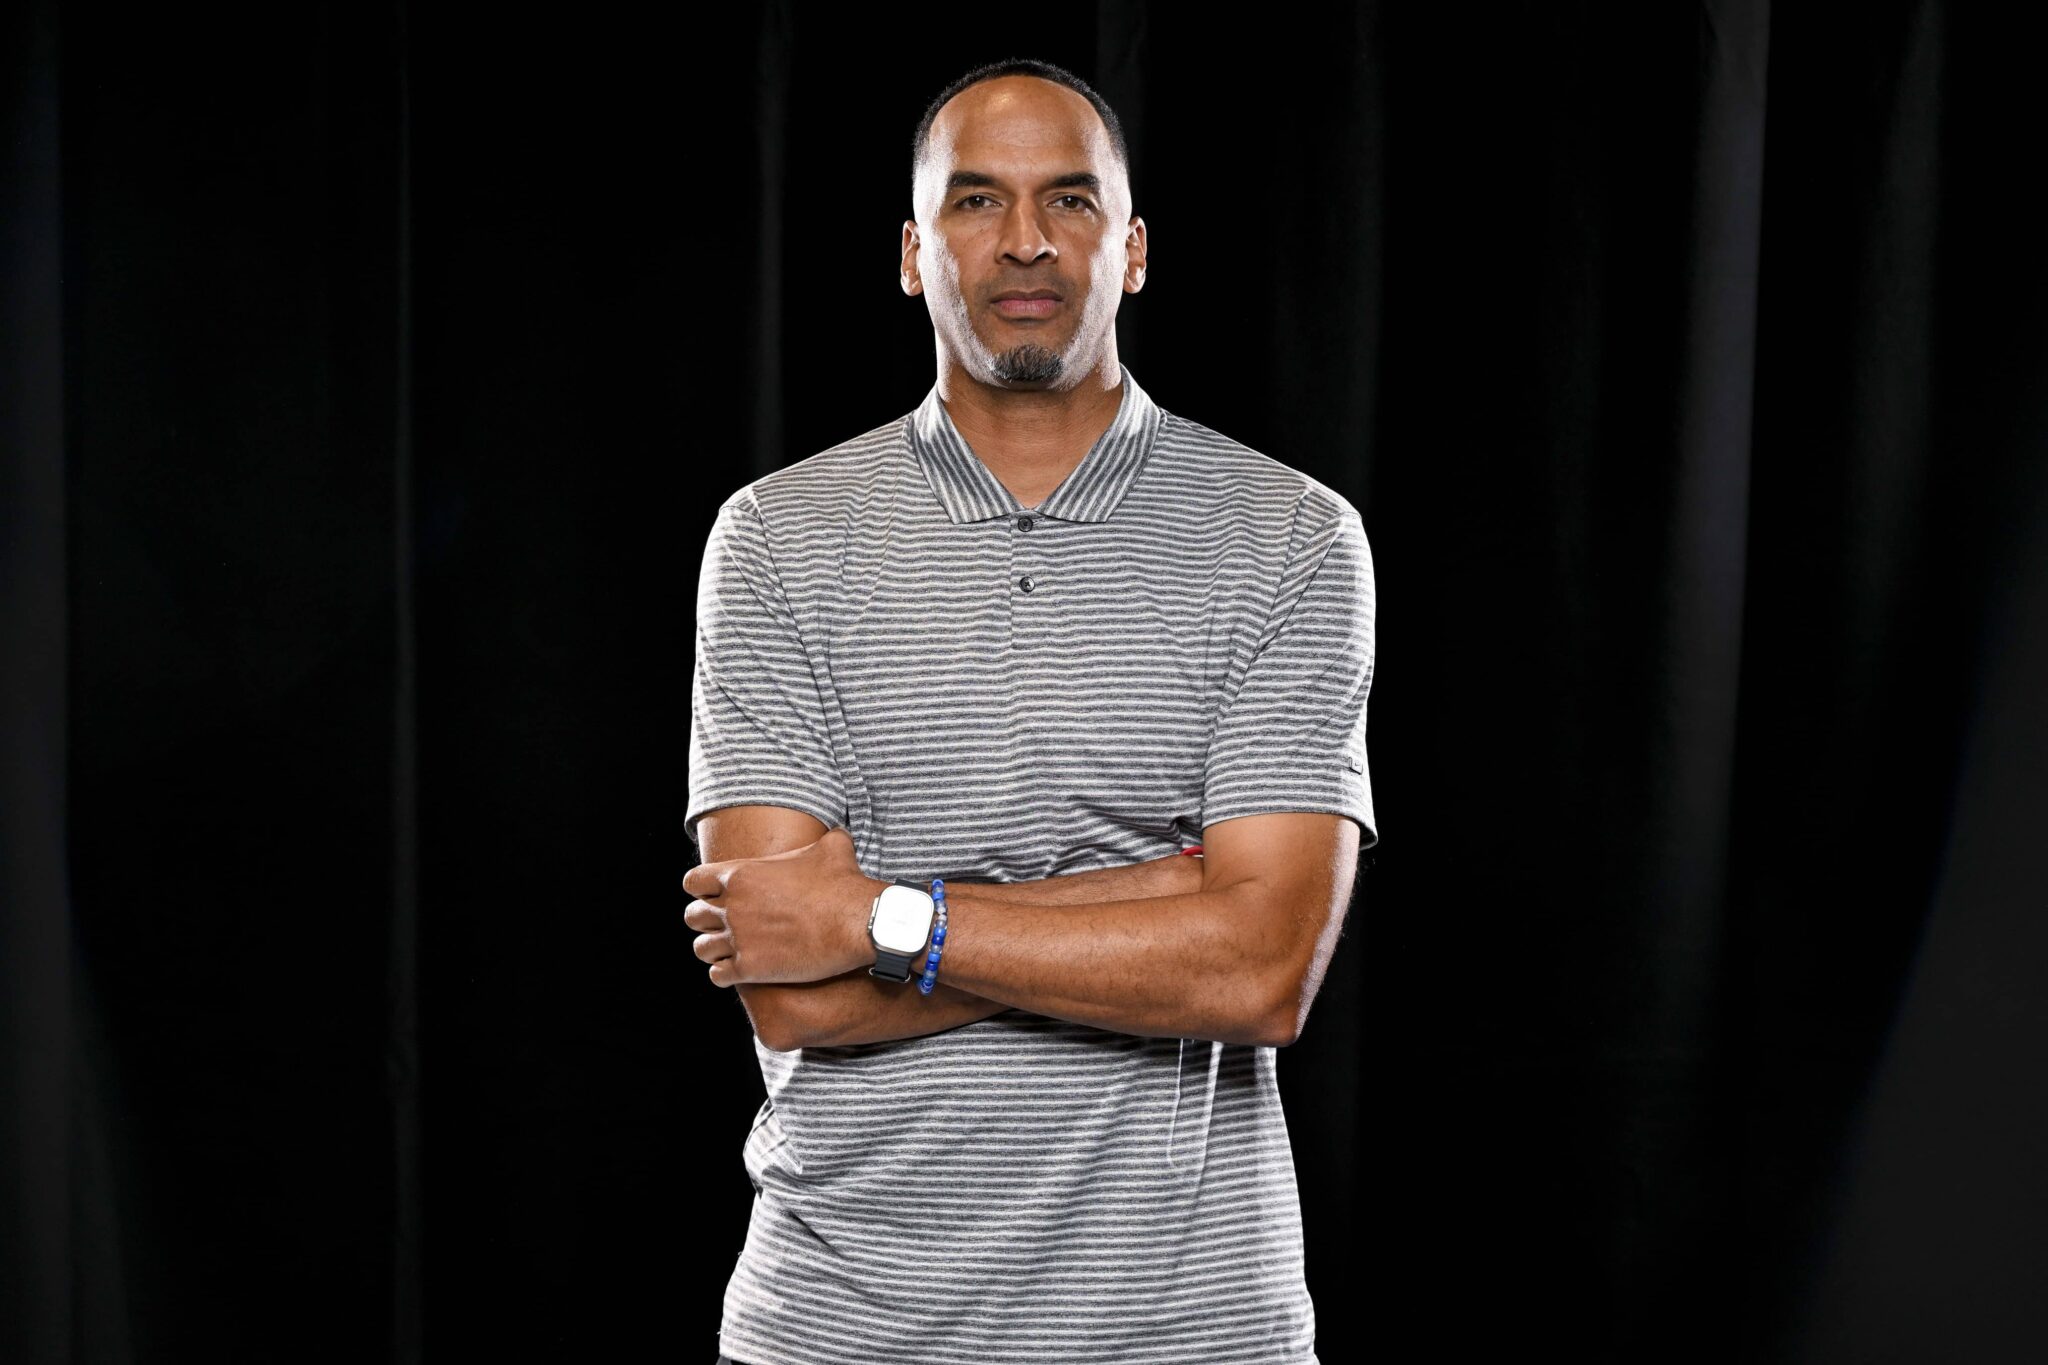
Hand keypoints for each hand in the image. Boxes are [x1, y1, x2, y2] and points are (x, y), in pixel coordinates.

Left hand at [682, 826, 884, 987]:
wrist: (858, 923)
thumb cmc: (844, 884)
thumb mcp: (832, 848)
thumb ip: (824, 838)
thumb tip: (839, 833)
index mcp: (739, 875)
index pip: (693, 882)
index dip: (702, 890)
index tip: (716, 896)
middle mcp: (732, 906)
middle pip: (692, 916)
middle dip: (705, 921)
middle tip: (724, 926)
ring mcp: (739, 939)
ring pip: (701, 948)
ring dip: (713, 950)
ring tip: (729, 951)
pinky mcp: (750, 969)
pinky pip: (717, 976)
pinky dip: (725, 974)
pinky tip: (740, 971)